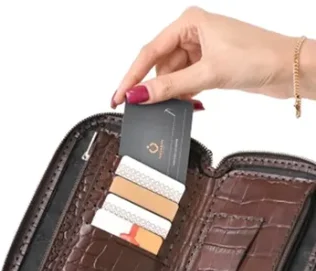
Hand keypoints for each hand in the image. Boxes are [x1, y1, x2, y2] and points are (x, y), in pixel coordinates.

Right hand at [111, 7, 300, 107]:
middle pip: (160, 65)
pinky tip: (190, 103)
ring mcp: (201, 50)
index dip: (132, 77)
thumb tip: (140, 94)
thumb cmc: (257, 56)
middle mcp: (193, 34)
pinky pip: (186, 81)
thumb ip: (171, 86)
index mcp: (189, 23)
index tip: (119, 96)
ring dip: (172, 93)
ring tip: (175, 106)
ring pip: (172, 76)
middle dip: (154, 88)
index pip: (150, 52)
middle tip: (143, 109)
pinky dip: (185, 94)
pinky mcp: (209, 65)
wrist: (289, 68)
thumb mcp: (208, 72)